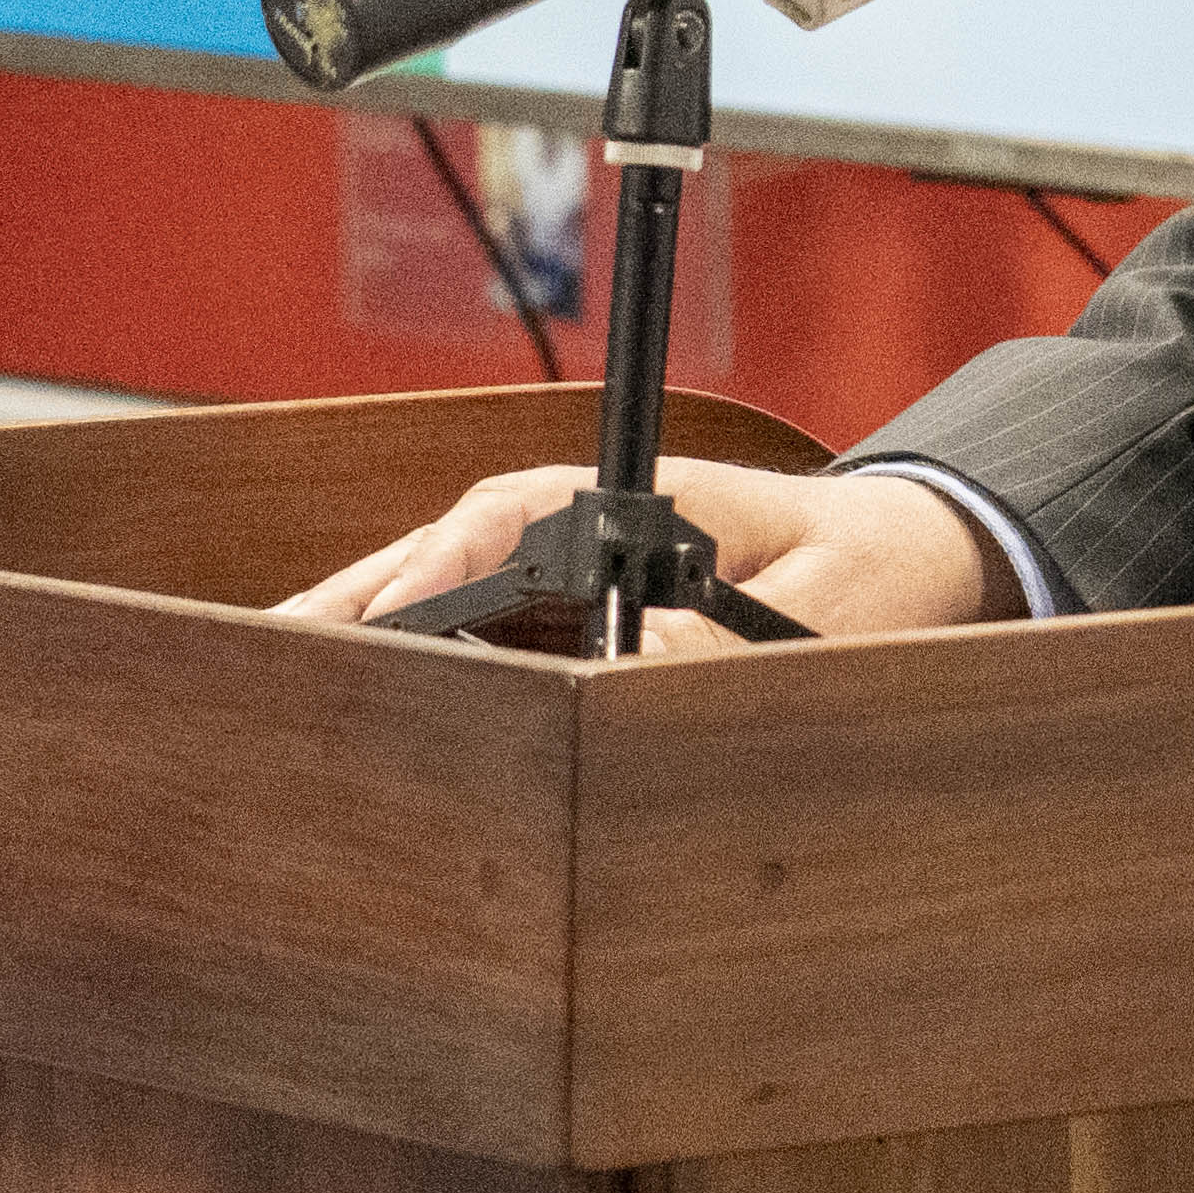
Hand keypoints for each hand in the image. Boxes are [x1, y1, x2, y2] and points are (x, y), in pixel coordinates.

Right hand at [271, 454, 1018, 640]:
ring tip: (285, 676)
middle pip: (457, 540)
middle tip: (277, 654)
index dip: (440, 561)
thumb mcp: (832, 606)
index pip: (518, 515)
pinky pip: (492, 613)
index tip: (380, 610)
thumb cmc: (878, 570)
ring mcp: (592, 553)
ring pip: (457, 575)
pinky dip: (425, 640)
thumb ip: (744, 636)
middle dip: (365, 592)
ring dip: (376, 616)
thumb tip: (636, 646)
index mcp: (654, 498)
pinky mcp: (592, 596)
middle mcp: (605, 517)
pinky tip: (370, 695)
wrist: (916, 553)